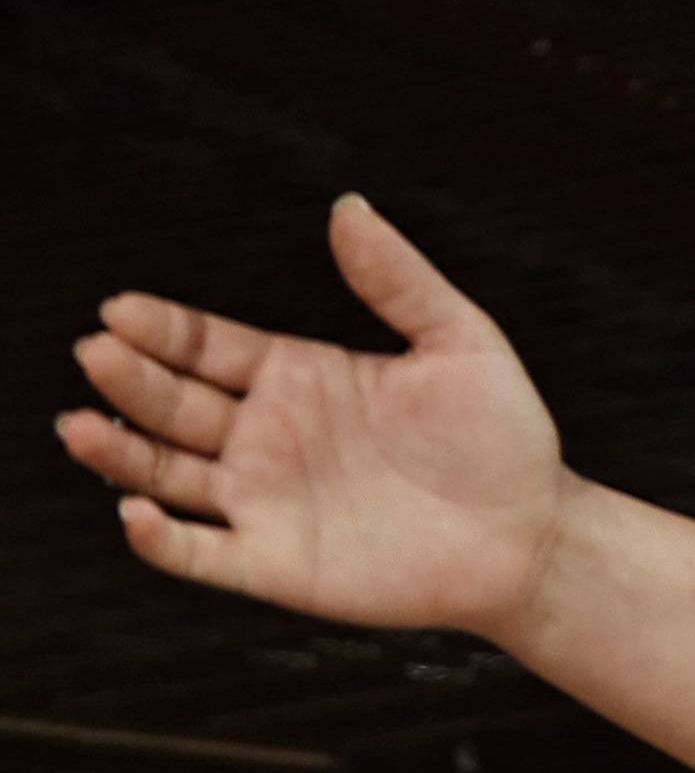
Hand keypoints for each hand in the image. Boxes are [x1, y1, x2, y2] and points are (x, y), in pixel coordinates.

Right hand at [54, 195, 571, 637]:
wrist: (537, 537)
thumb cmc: (503, 439)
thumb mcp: (460, 344)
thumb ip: (399, 280)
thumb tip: (349, 207)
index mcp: (295, 377)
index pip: (204, 346)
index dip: (161, 329)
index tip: (121, 310)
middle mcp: (265, 437)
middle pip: (172, 404)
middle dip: (130, 381)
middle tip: (99, 354)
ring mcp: (265, 502)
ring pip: (165, 474)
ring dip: (119, 453)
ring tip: (80, 427)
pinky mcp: (278, 565)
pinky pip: (201, 554)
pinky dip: (161, 541)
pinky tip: (136, 515)